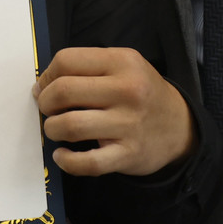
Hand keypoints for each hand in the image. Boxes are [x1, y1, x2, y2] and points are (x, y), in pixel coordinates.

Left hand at [34, 46, 194, 176]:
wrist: (179, 127)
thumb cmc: (142, 93)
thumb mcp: (123, 66)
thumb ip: (87, 68)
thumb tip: (42, 84)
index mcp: (123, 61)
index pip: (67, 61)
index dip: (47, 75)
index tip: (44, 87)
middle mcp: (127, 90)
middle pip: (64, 91)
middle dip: (45, 102)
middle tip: (48, 108)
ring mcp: (129, 124)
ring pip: (70, 126)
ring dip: (52, 129)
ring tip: (55, 129)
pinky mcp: (128, 154)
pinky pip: (87, 163)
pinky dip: (66, 161)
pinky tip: (62, 155)